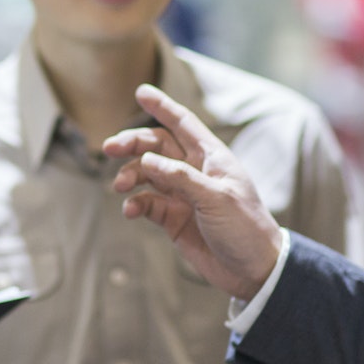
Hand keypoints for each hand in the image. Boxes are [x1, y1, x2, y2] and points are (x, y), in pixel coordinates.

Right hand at [102, 84, 283, 300]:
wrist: (253, 272)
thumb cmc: (245, 228)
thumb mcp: (217, 198)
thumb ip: (181, 178)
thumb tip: (147, 159)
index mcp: (212, 158)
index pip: (183, 124)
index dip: (163, 106)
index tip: (141, 91)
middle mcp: (195, 172)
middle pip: (157, 146)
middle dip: (133, 143)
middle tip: (110, 147)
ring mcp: (183, 195)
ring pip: (147, 174)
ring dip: (131, 175)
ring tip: (121, 186)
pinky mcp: (173, 219)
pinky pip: (147, 204)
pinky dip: (135, 204)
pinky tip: (130, 210)